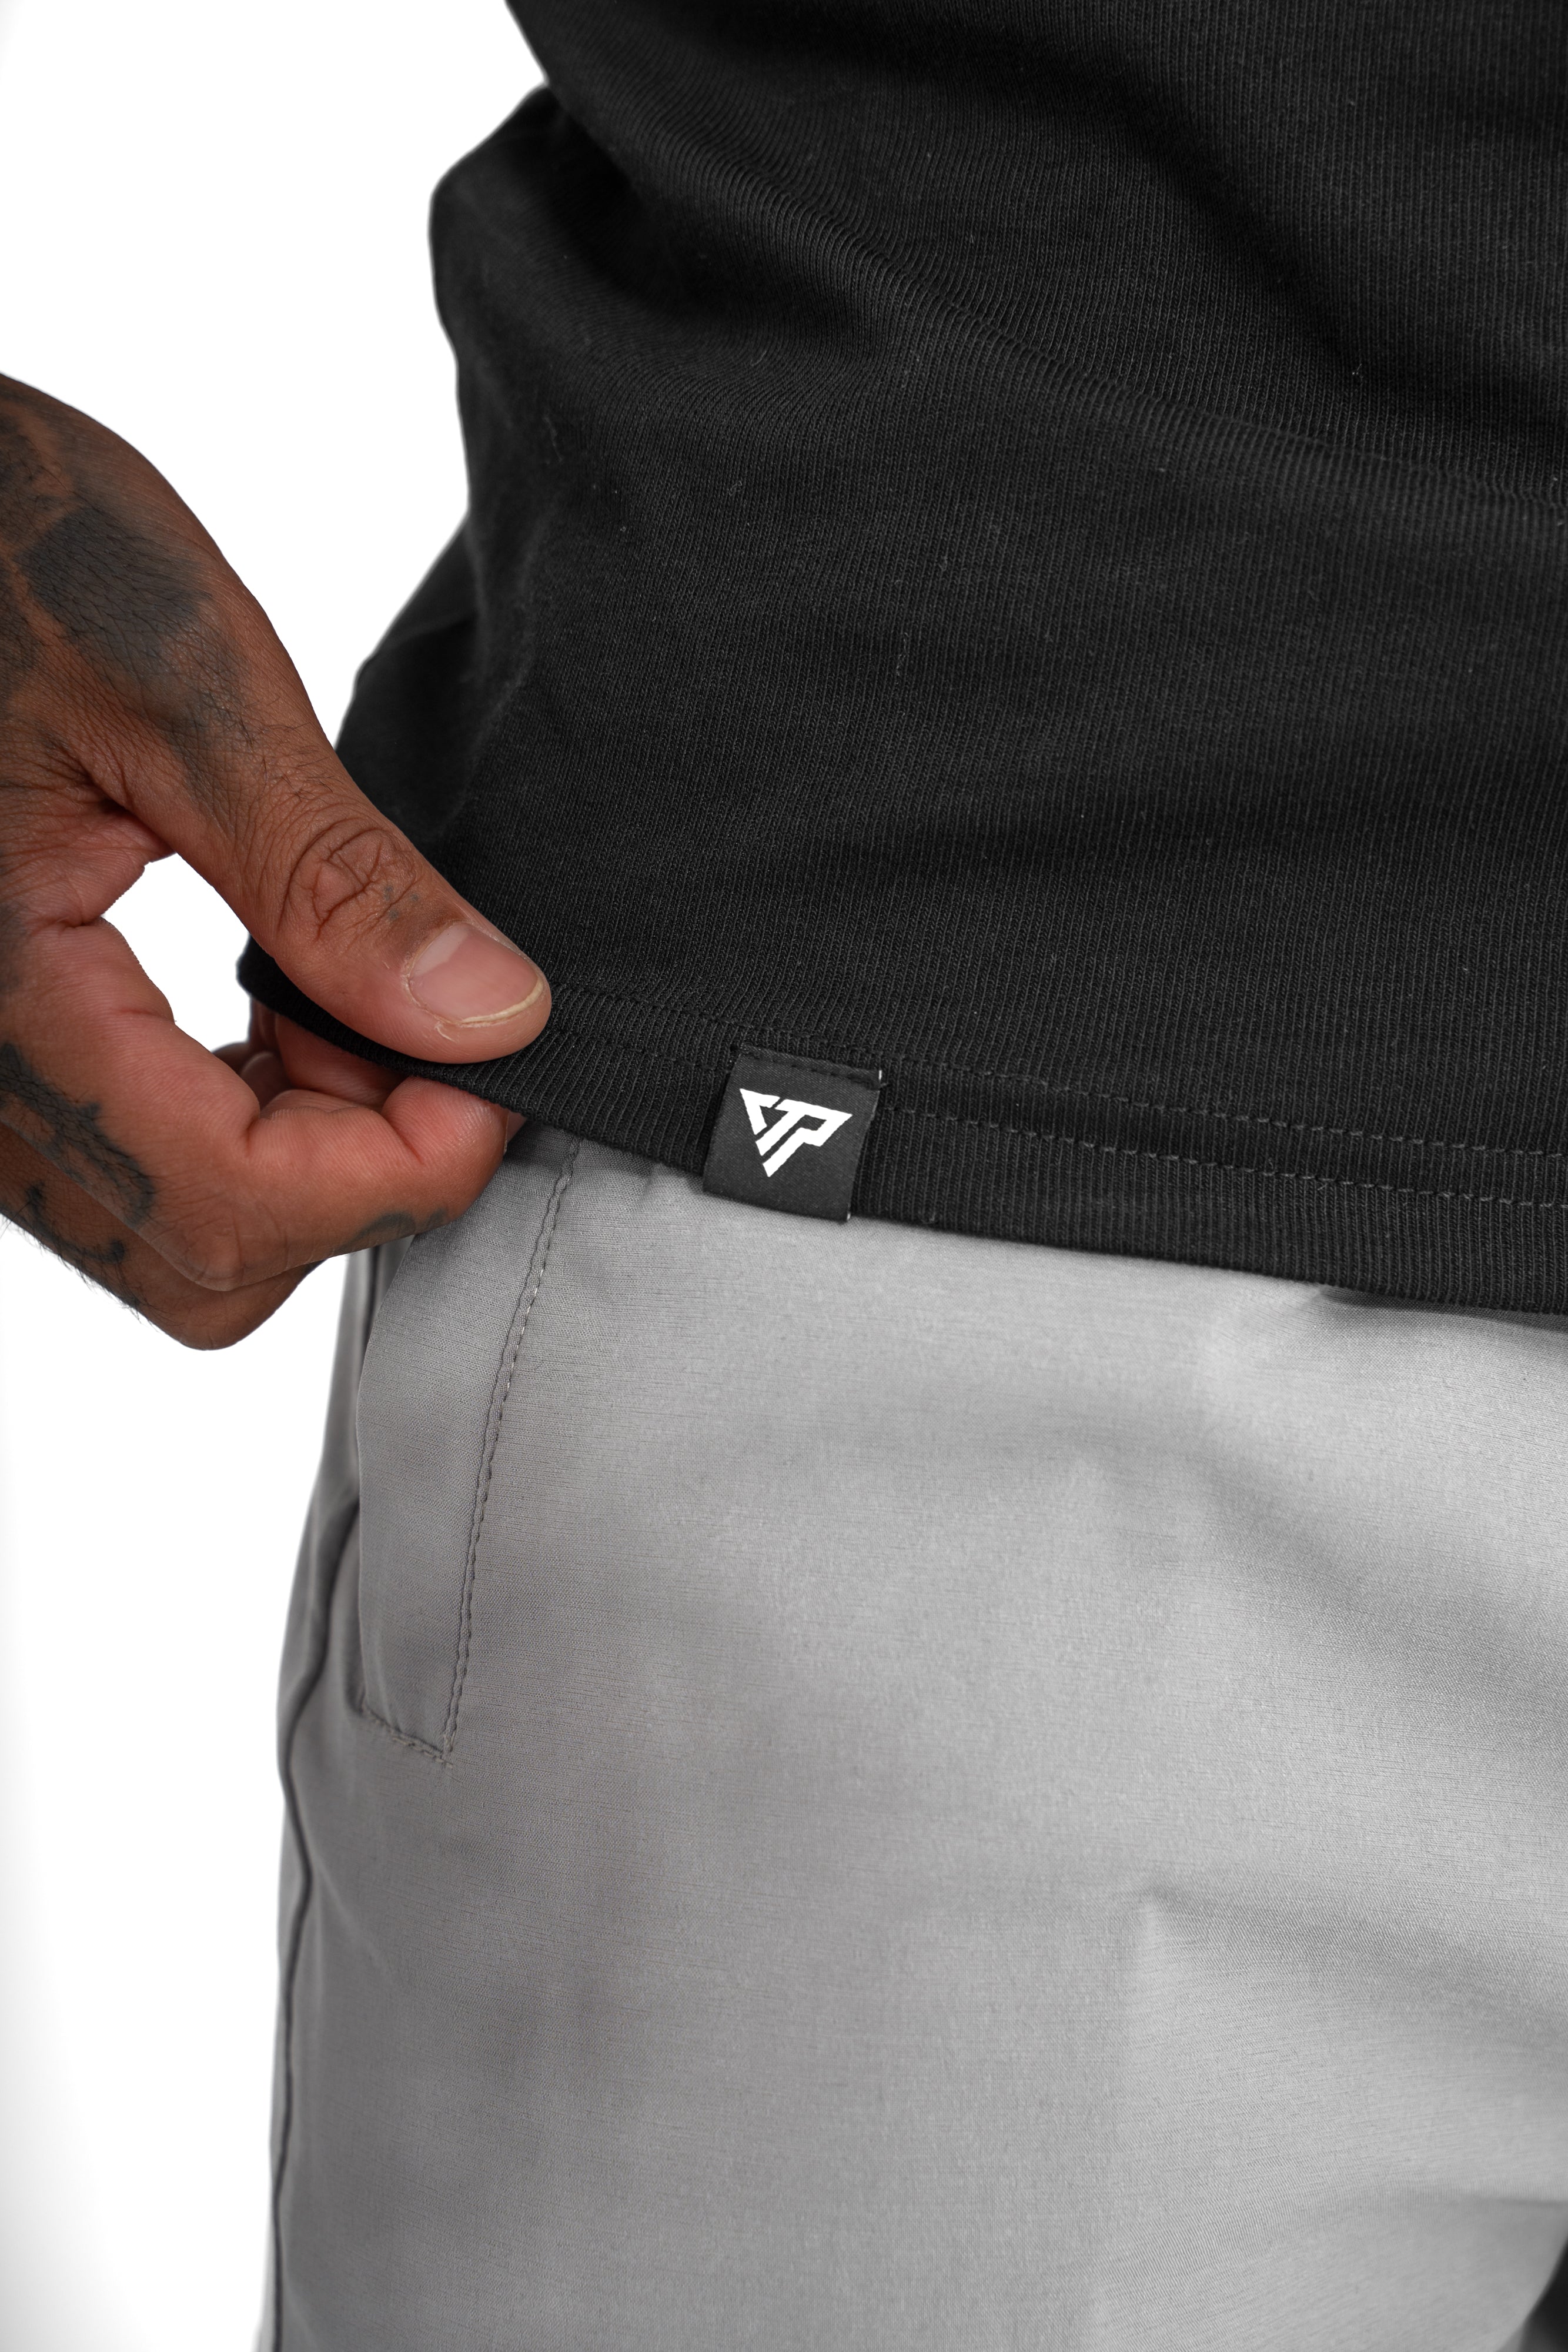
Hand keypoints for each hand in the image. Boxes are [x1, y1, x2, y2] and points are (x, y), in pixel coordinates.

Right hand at [0, 377, 549, 1346]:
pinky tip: (289, 1004)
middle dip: (358, 1173)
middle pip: (208, 1258)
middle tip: (431, 1025)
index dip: (401, 1167)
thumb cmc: (6, 545)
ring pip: (175, 1231)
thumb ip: (333, 875)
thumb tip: (488, 1016)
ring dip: (307, 1150)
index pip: (235, 1204)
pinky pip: (136, 1164)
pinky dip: (246, 1118)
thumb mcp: (185, 684)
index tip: (495, 1061)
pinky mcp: (0, 1057)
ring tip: (355, 993)